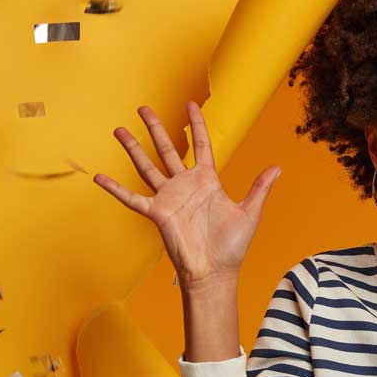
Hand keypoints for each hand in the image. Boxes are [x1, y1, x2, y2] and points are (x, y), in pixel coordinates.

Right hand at [93, 101, 280, 289]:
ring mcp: (169, 198)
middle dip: (156, 128)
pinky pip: (132, 198)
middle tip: (144, 108)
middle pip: (167, 150)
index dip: (196, 125)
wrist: (215, 272)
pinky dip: (116, 189)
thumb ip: (259, 188)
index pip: (200, 145)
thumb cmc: (232, 246)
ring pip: (147, 167)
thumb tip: (277, 168)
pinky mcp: (157, 213)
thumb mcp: (250, 212)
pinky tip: (99, 177)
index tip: (190, 105)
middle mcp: (185, 185)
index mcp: (207, 181)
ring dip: (133, 149)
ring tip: (119, 130)